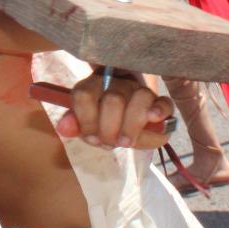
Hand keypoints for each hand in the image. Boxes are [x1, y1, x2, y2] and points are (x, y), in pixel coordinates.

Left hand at [56, 74, 173, 149]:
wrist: (129, 117)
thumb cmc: (103, 120)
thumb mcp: (86, 123)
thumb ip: (75, 124)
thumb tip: (64, 128)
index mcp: (93, 86)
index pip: (84, 95)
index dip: (86, 120)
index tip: (91, 138)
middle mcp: (117, 84)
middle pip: (112, 101)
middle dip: (109, 129)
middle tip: (109, 143)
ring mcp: (140, 91)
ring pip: (139, 98)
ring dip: (131, 125)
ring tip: (125, 141)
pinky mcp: (160, 102)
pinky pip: (164, 101)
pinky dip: (159, 110)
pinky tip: (153, 118)